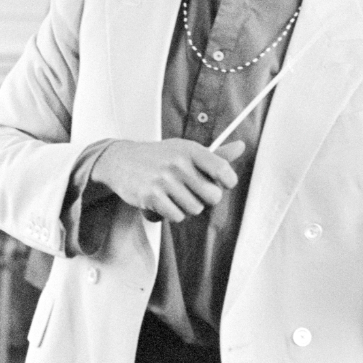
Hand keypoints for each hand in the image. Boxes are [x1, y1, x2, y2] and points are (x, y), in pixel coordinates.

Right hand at [94, 139, 245, 222]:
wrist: (120, 160)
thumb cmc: (159, 157)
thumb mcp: (185, 150)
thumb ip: (215, 154)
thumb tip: (242, 146)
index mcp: (191, 150)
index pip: (223, 170)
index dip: (228, 182)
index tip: (221, 184)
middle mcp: (179, 163)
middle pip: (213, 196)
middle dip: (206, 200)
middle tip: (193, 193)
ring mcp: (164, 179)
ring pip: (195, 209)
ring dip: (186, 208)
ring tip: (173, 195)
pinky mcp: (151, 196)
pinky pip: (176, 216)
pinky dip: (171, 214)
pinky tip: (162, 202)